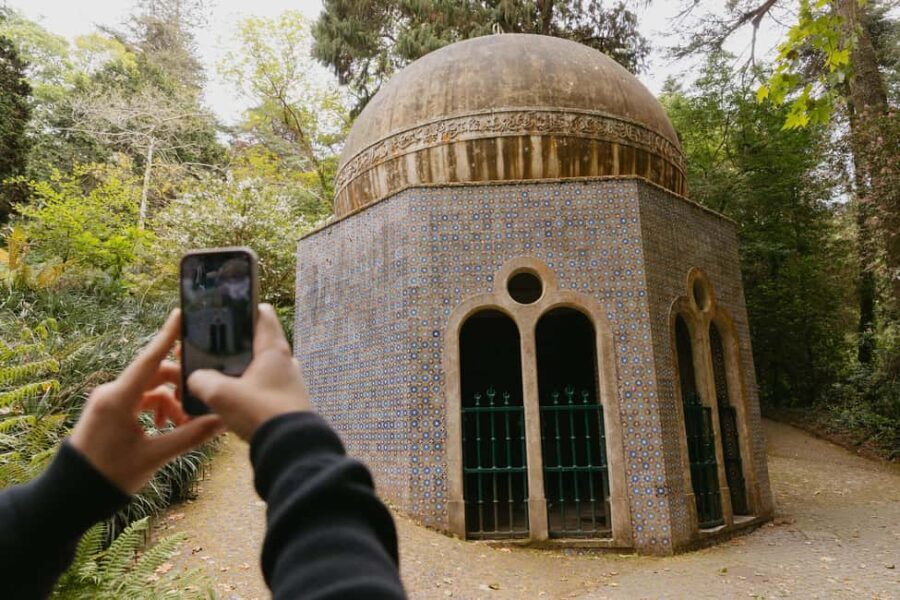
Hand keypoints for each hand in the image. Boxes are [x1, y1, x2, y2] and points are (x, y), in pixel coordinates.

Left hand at [69, 310, 223, 494]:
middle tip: (201, 407)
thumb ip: (189, 436)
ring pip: (152, 390)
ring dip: (172, 404)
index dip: (167, 336)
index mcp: (119, 398)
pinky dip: (159, 410)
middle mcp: (113, 393)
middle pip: (157, 375)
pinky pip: (141, 400)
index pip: (150, 359)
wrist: (72, 493)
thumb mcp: (154, 456)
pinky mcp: (110, 411)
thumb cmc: (109, 475)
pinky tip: (169, 429)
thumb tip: (221, 421)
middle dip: (181, 389)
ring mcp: (110, 401)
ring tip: (185, 427)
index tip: (180, 314)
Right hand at [187, 303, 310, 440]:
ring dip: (240, 370)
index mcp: (273, 349)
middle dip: (233, 346)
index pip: (262, 314)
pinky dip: (248, 389)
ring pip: (259, 367)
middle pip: (257, 342)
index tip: (222, 313)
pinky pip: (264, 387)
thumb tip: (195, 378)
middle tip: (209, 351)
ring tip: (215, 377)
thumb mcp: (221, 395)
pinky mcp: (286, 401)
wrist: (290, 448)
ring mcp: (288, 382)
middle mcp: (285, 361)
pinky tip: (230, 400)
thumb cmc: (260, 413)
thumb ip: (202, 380)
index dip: (243, 309)